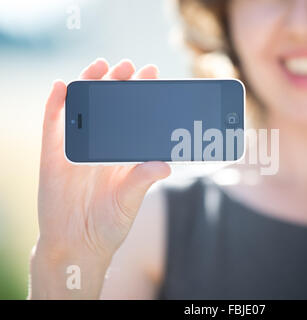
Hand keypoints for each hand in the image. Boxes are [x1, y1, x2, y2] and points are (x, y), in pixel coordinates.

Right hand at [36, 59, 170, 262]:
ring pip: (81, 107)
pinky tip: (63, 86)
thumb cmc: (109, 223)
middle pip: (109, 105)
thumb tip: (164, 164)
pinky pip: (52, 123)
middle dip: (118, 82)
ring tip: (102, 65)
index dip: (141, 94)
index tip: (153, 74)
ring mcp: (75, 147)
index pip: (133, 116)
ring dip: (89, 83)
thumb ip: (143, 179)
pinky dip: (56, 103)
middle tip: (131, 66)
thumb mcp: (129, 200)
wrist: (77, 244)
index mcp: (122, 153)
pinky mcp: (52, 154)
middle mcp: (100, 145)